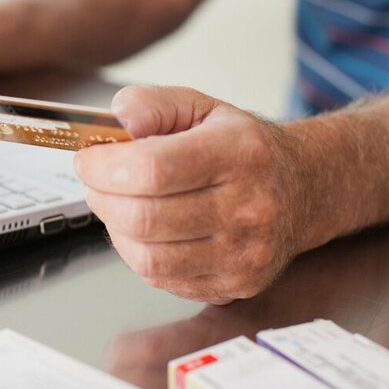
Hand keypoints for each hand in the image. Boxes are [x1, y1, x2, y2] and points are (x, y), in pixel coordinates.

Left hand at [74, 86, 307, 303]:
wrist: (301, 189)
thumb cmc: (240, 147)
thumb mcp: (199, 106)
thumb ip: (151, 105)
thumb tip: (116, 123)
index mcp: (238, 152)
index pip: (153, 168)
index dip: (104, 167)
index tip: (86, 160)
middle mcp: (248, 206)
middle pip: (144, 217)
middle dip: (101, 198)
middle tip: (96, 182)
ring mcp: (244, 253)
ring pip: (148, 256)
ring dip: (116, 229)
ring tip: (119, 205)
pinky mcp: (235, 284)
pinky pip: (162, 279)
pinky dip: (137, 255)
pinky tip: (145, 231)